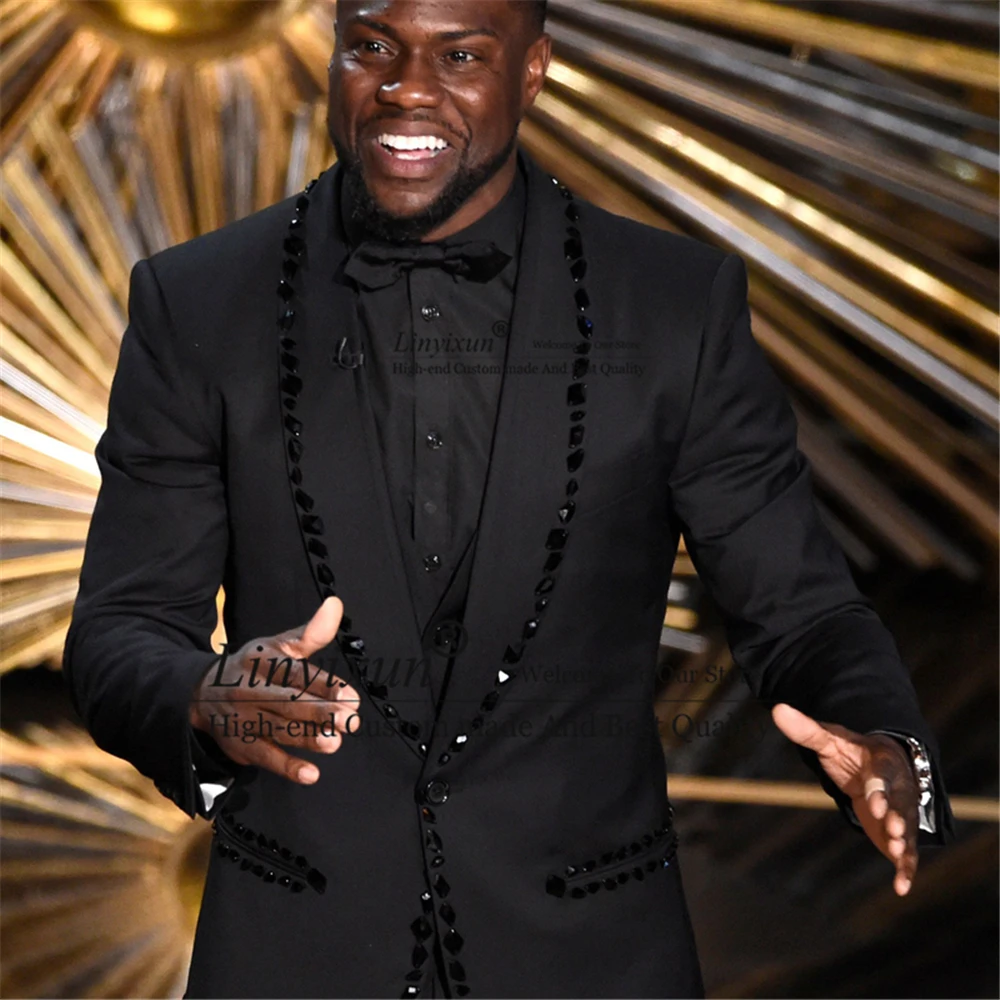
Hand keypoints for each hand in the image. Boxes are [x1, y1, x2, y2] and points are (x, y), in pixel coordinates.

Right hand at [189, 597, 360, 784]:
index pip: (295, 674)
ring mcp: (244, 720)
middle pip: (286, 702)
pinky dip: (286, 767)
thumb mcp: (277, 647)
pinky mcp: (241, 746)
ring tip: (334, 743)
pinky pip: (264, 757)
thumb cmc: (252, 669)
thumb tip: (336, 605)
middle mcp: (251, 690)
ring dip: (305, 738)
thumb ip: (310, 633)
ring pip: (277, 730)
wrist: (200, 694)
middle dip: (318, 712)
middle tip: (348, 720)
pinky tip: (310, 774)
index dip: (323, 684)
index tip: (350, 695)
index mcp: (263, 663)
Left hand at [771, 703, 918, 896]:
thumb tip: (777, 709)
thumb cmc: (852, 753)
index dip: (878, 788)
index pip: (882, 775)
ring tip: (896, 854)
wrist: (882, 765)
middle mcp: (899, 789)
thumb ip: (806, 730)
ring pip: (907, 829)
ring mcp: (903, 813)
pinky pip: (907, 853)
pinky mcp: (900, 835)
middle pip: (900, 803)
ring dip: (903, 841)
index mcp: (882, 763)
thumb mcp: (830, 740)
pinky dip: (906, 869)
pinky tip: (900, 888)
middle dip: (896, 815)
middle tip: (890, 828)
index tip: (873, 802)